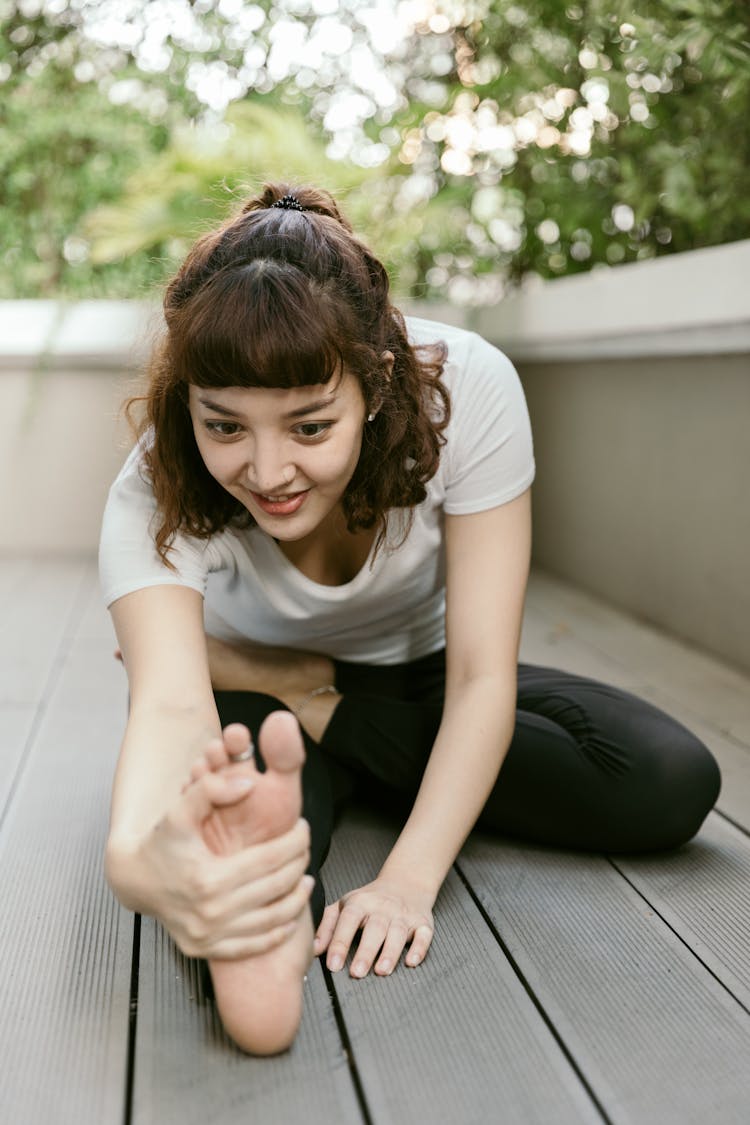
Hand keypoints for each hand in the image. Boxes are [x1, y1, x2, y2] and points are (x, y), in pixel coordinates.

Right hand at [105, 770, 312, 959]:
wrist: (133, 879)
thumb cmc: (161, 841)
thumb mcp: (180, 809)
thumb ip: (212, 789)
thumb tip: (250, 783)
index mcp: (209, 878)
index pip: (270, 859)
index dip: (294, 841)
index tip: (303, 827)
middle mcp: (211, 913)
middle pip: (275, 888)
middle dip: (299, 865)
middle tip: (306, 849)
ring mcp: (208, 936)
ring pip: (271, 921)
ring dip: (296, 899)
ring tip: (306, 879)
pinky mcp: (204, 950)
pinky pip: (252, 946)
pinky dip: (277, 931)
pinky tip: (288, 913)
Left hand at [313, 875, 434, 977]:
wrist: (405, 883)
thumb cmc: (370, 900)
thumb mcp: (345, 906)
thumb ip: (328, 926)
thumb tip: (313, 950)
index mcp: (360, 902)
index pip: (348, 920)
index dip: (340, 942)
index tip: (333, 964)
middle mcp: (383, 908)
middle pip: (375, 928)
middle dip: (366, 951)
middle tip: (357, 973)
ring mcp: (404, 915)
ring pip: (398, 932)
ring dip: (390, 952)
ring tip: (381, 970)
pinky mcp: (423, 922)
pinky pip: (424, 935)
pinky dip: (419, 948)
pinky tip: (412, 961)